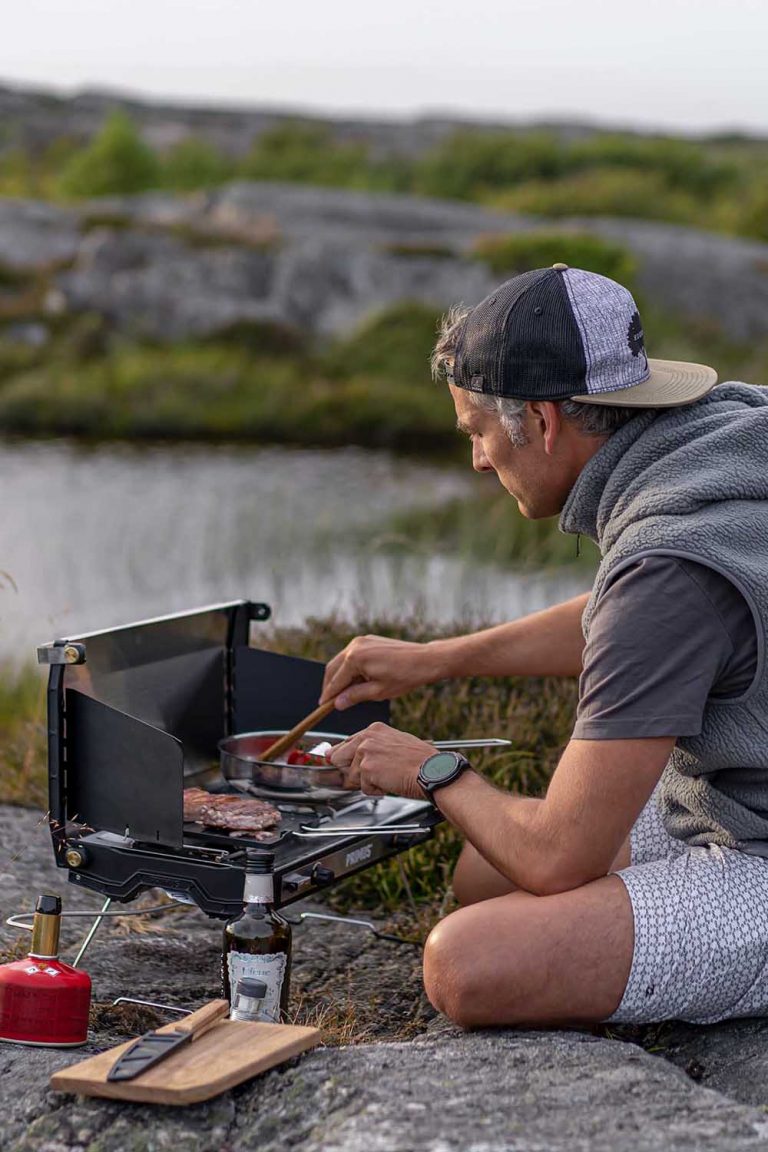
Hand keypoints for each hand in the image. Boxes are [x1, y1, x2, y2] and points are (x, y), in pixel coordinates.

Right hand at [320, 634, 440, 709]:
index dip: (328, 695)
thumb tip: (338, 703)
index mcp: (355, 658)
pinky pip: (352, 655)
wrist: (426, 659)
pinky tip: (355, 681)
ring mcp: (362, 640)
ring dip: (340, 676)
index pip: (336, 681)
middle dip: (330, 685)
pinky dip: (350, 668)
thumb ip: (354, 696)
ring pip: (342, 661)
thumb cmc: (405, 676)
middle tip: (329, 701)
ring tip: (343, 694)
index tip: (322, 706)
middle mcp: (355, 645)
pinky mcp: (369, 640)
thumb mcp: (378, 691)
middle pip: (333, 668)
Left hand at [327, 722, 435, 799]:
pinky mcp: (367, 769)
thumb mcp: (394, 744)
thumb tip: (351, 756)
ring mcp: (365, 752)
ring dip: (368, 783)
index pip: (345, 744)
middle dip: (349, 771)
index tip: (338, 763)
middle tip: (371, 776)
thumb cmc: (420, 760)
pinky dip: (376, 791)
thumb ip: (372, 748)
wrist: (432, 770)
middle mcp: (367, 738)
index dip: (344, 758)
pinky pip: (363, 788)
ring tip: (388, 778)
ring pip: (352, 777)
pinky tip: (390, 783)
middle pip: (338, 758)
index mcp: (374, 730)